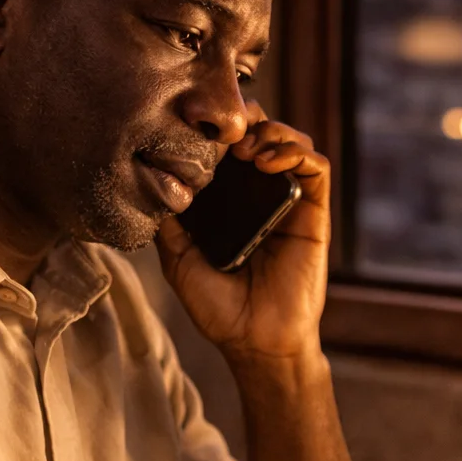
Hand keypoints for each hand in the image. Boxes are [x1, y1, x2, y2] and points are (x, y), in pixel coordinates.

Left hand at [155, 102, 329, 364]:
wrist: (255, 341)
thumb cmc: (219, 308)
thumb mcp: (178, 260)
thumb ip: (167, 223)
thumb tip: (146, 182)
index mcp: (229, 201)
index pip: (228, 146)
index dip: (217, 128)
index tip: (195, 124)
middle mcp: (260, 194)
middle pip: (261, 132)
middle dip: (245, 119)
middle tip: (225, 131)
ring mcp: (288, 200)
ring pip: (291, 140)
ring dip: (271, 132)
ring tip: (246, 149)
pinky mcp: (314, 212)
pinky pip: (315, 167)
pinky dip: (296, 151)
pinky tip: (268, 161)